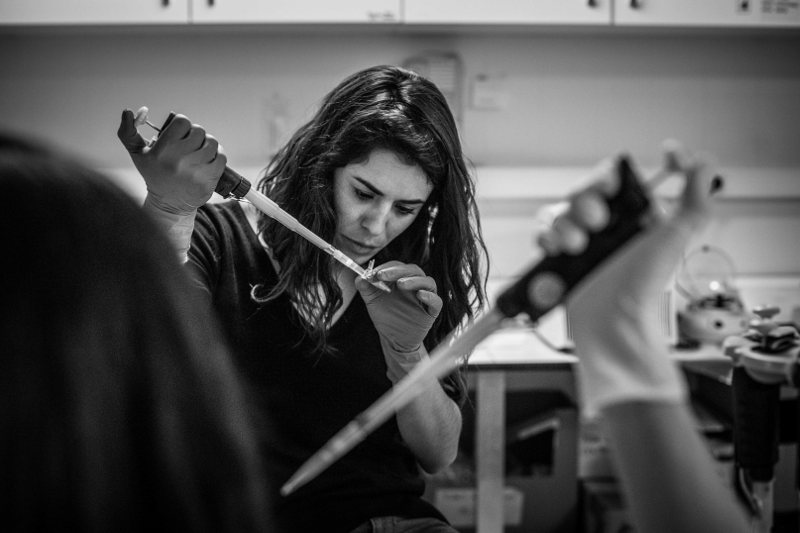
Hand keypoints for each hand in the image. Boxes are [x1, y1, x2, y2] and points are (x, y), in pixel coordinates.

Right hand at [117, 108, 226, 213]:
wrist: (169, 203)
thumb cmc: (154, 174)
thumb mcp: (137, 154)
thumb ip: (128, 132)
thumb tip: (127, 111)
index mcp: (163, 149)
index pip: (183, 121)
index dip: (182, 126)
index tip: (179, 135)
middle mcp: (179, 159)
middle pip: (199, 131)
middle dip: (195, 135)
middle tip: (188, 145)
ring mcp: (196, 169)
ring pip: (212, 142)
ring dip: (207, 145)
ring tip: (198, 153)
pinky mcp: (209, 179)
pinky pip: (221, 156)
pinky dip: (217, 156)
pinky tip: (207, 161)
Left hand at [355, 261, 442, 382]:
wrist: (394, 339)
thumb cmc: (386, 317)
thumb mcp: (373, 302)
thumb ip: (366, 289)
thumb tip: (359, 277)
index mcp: (402, 279)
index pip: (398, 266)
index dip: (386, 267)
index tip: (373, 273)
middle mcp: (415, 285)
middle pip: (413, 270)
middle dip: (397, 271)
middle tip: (382, 275)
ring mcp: (425, 297)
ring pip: (427, 281)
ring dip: (414, 280)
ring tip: (401, 284)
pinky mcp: (432, 311)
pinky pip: (436, 301)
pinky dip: (429, 296)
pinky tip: (420, 295)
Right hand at [544, 142, 715, 416]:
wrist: (613, 324)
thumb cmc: (644, 287)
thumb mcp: (678, 235)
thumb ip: (696, 197)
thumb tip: (702, 162)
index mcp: (634, 218)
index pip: (614, 179)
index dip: (609, 175)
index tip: (613, 183)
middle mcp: (607, 230)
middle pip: (582, 192)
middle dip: (585, 201)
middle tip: (597, 221)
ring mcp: (582, 245)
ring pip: (561, 211)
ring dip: (566, 223)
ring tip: (578, 245)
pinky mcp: (561, 261)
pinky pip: (544, 235)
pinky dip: (547, 239)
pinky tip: (560, 251)